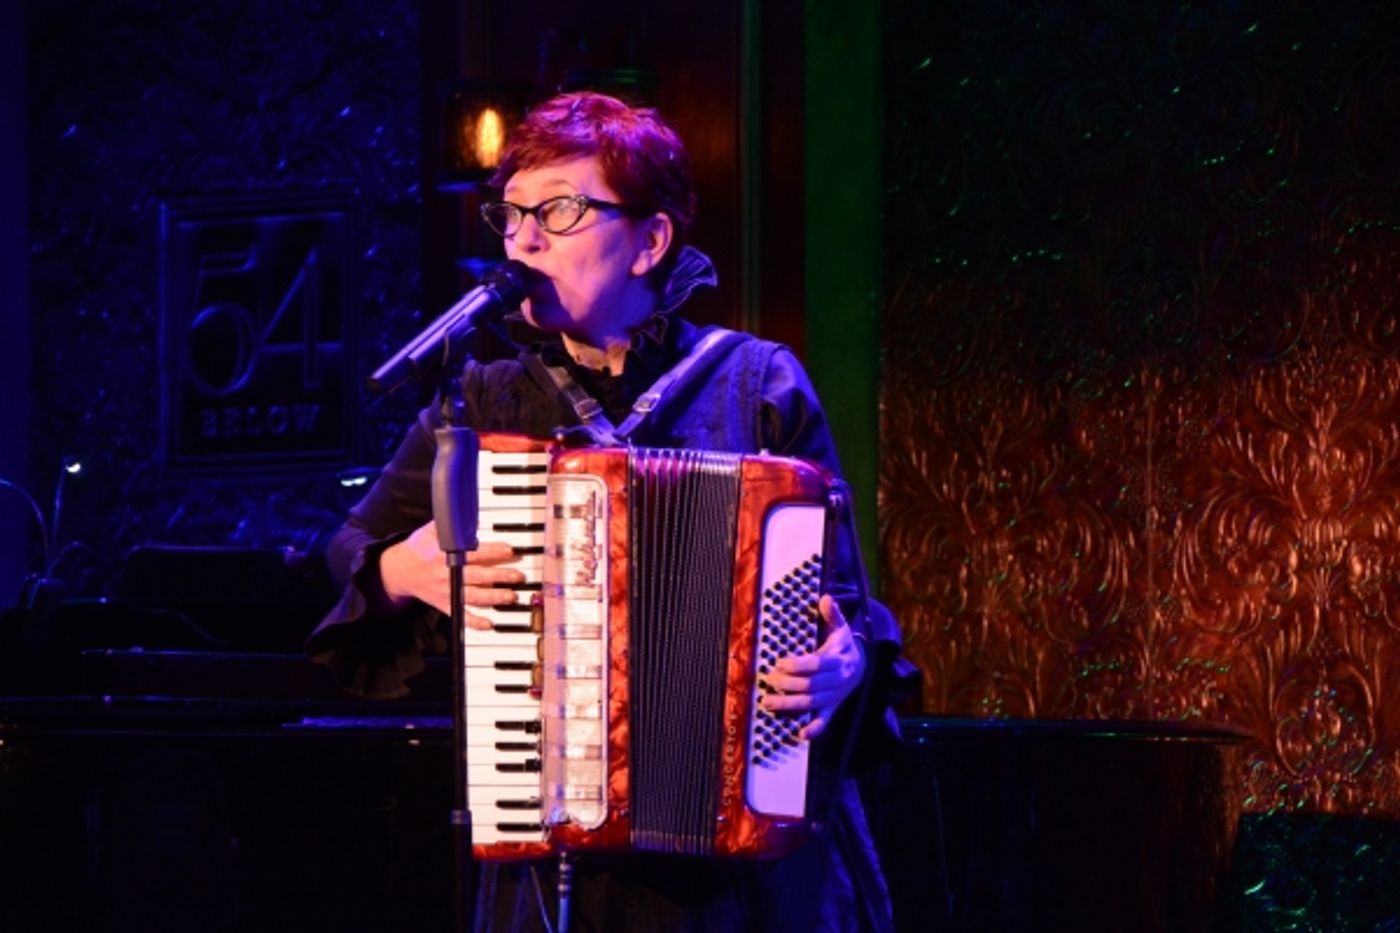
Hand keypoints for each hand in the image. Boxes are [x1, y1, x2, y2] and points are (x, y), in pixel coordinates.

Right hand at [379, 520, 526, 628]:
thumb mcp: (430, 530)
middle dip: (500, 577)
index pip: (473, 553)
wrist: (398, 571)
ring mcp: (446, 592)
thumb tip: (470, 514)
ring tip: (511, 597)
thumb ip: (450, 523)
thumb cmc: (418, 548)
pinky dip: (475, 622)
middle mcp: (447, 575)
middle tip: (517, 576)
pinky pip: (461, 616)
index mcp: (445, 555)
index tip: (510, 550)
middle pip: (478, 577)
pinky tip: (490, 624)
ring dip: (494, 598)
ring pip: (474, 598)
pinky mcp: (444, 605)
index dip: (493, 552)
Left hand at [759, 595, 866, 739]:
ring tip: (767, 702)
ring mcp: (835, 696)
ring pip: (812, 703)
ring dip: (789, 705)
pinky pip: (824, 721)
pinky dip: (814, 729)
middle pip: (811, 685)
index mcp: (838, 660)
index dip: (797, 664)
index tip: (779, 661)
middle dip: (788, 684)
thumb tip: (826, 598)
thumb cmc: (842, 645)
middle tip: (768, 679)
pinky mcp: (832, 708)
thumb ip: (833, 614)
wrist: (862, 667)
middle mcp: (837, 680)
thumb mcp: (840, 628)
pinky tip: (800, 735)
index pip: (817, 664)